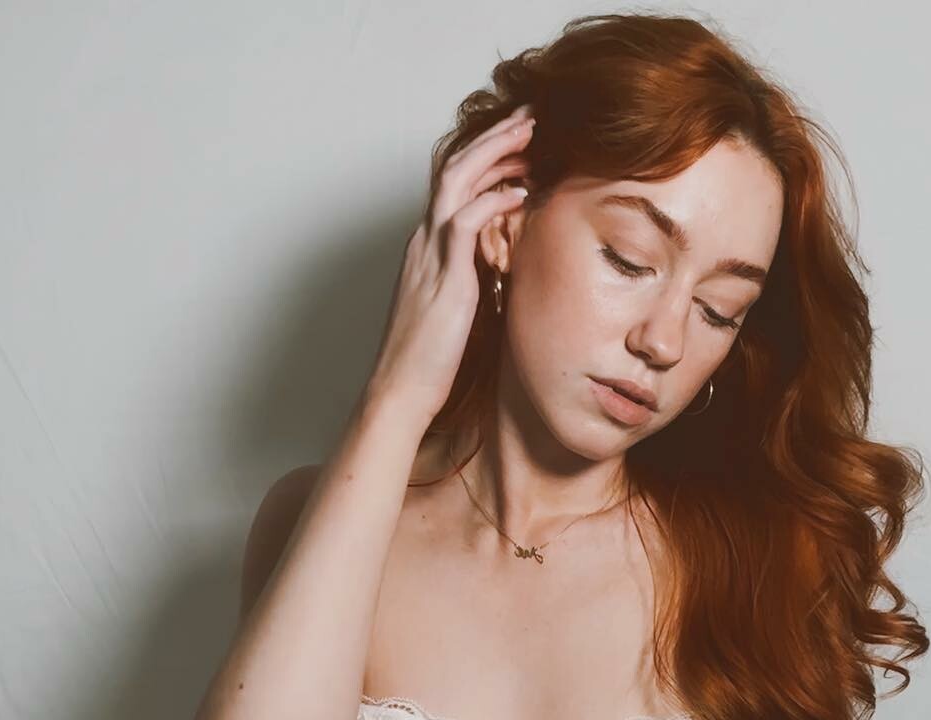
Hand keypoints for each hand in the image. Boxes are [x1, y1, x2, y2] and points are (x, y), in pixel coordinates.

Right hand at [365, 103, 535, 423]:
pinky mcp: (444, 278)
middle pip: (454, 166)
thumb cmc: (430, 360)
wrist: (401, 392)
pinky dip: (494, 201)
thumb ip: (478, 279)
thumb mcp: (461, 308)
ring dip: (495, 153)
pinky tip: (521, 193)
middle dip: (493, 138)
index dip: (485, 156)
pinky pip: (467, 222)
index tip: (520, 142)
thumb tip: (507, 269)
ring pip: (457, 180)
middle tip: (530, 117)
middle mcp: (425, 241)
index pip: (453, 182)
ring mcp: (431, 255)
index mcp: (428, 247)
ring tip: (529, 136)